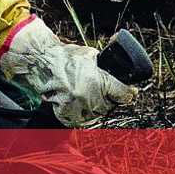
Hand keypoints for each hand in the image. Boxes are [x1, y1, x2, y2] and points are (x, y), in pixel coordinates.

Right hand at [0, 16, 137, 126]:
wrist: (43, 64)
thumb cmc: (66, 57)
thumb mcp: (92, 56)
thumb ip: (106, 66)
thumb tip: (118, 72)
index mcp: (98, 83)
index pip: (124, 94)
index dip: (129, 92)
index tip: (131, 91)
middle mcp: (90, 98)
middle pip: (111, 105)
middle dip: (111, 97)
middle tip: (104, 88)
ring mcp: (78, 109)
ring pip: (98, 113)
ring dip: (98, 105)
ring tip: (89, 91)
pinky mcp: (67, 116)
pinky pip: (83, 118)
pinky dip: (84, 110)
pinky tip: (81, 99)